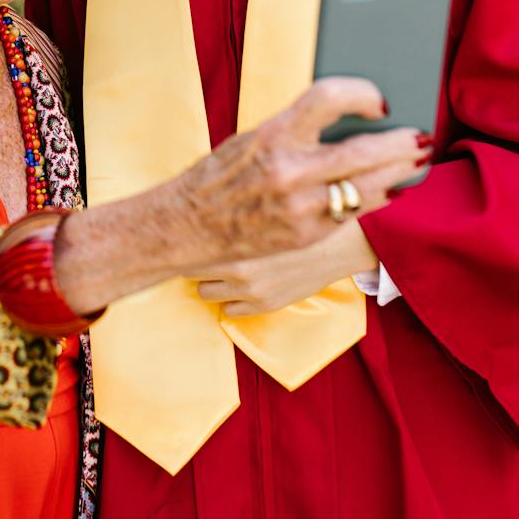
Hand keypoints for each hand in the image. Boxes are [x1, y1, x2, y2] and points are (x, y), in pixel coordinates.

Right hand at [166, 77, 424, 270]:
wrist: (187, 225)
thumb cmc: (220, 176)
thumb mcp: (253, 138)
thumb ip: (298, 129)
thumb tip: (348, 118)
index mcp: (272, 133)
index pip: (328, 97)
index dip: (362, 93)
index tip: (378, 100)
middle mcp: (287, 170)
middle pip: (363, 150)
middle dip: (400, 144)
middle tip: (421, 136)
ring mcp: (299, 207)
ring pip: (369, 187)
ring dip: (400, 173)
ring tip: (418, 161)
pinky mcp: (305, 234)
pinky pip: (355, 213)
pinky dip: (379, 198)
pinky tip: (393, 189)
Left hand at [195, 223, 379, 317]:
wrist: (333, 244)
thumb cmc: (296, 218)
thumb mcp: (259, 207)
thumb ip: (227, 213)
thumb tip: (193, 207)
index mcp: (233, 240)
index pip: (188, 248)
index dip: (185, 241)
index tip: (185, 238)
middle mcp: (237, 269)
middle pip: (191, 272)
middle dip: (196, 261)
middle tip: (206, 252)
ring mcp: (250, 290)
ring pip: (205, 293)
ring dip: (211, 282)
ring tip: (225, 267)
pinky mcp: (263, 306)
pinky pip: (229, 311)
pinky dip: (231, 300)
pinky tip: (243, 284)